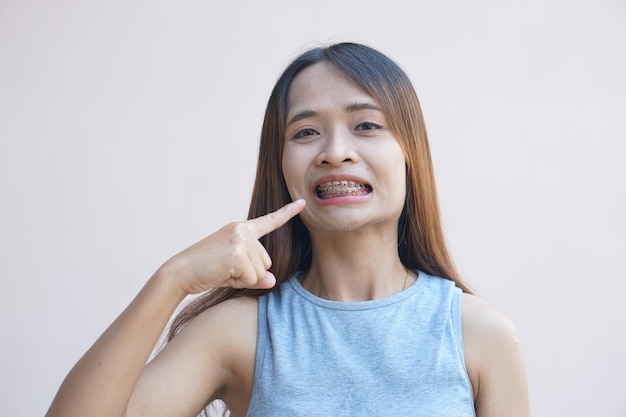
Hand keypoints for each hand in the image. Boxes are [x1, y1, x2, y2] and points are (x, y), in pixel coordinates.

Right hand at [161, 199, 305, 294]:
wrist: (180, 272)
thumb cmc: (206, 271)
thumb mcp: (235, 271)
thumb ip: (256, 274)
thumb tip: (272, 280)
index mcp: (241, 230)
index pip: (269, 221)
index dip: (288, 213)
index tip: (302, 203)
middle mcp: (242, 230)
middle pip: (266, 262)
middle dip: (250, 273)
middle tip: (225, 269)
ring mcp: (240, 240)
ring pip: (261, 272)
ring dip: (244, 278)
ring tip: (222, 271)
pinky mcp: (237, 253)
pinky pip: (252, 278)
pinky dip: (239, 282)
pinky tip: (222, 274)